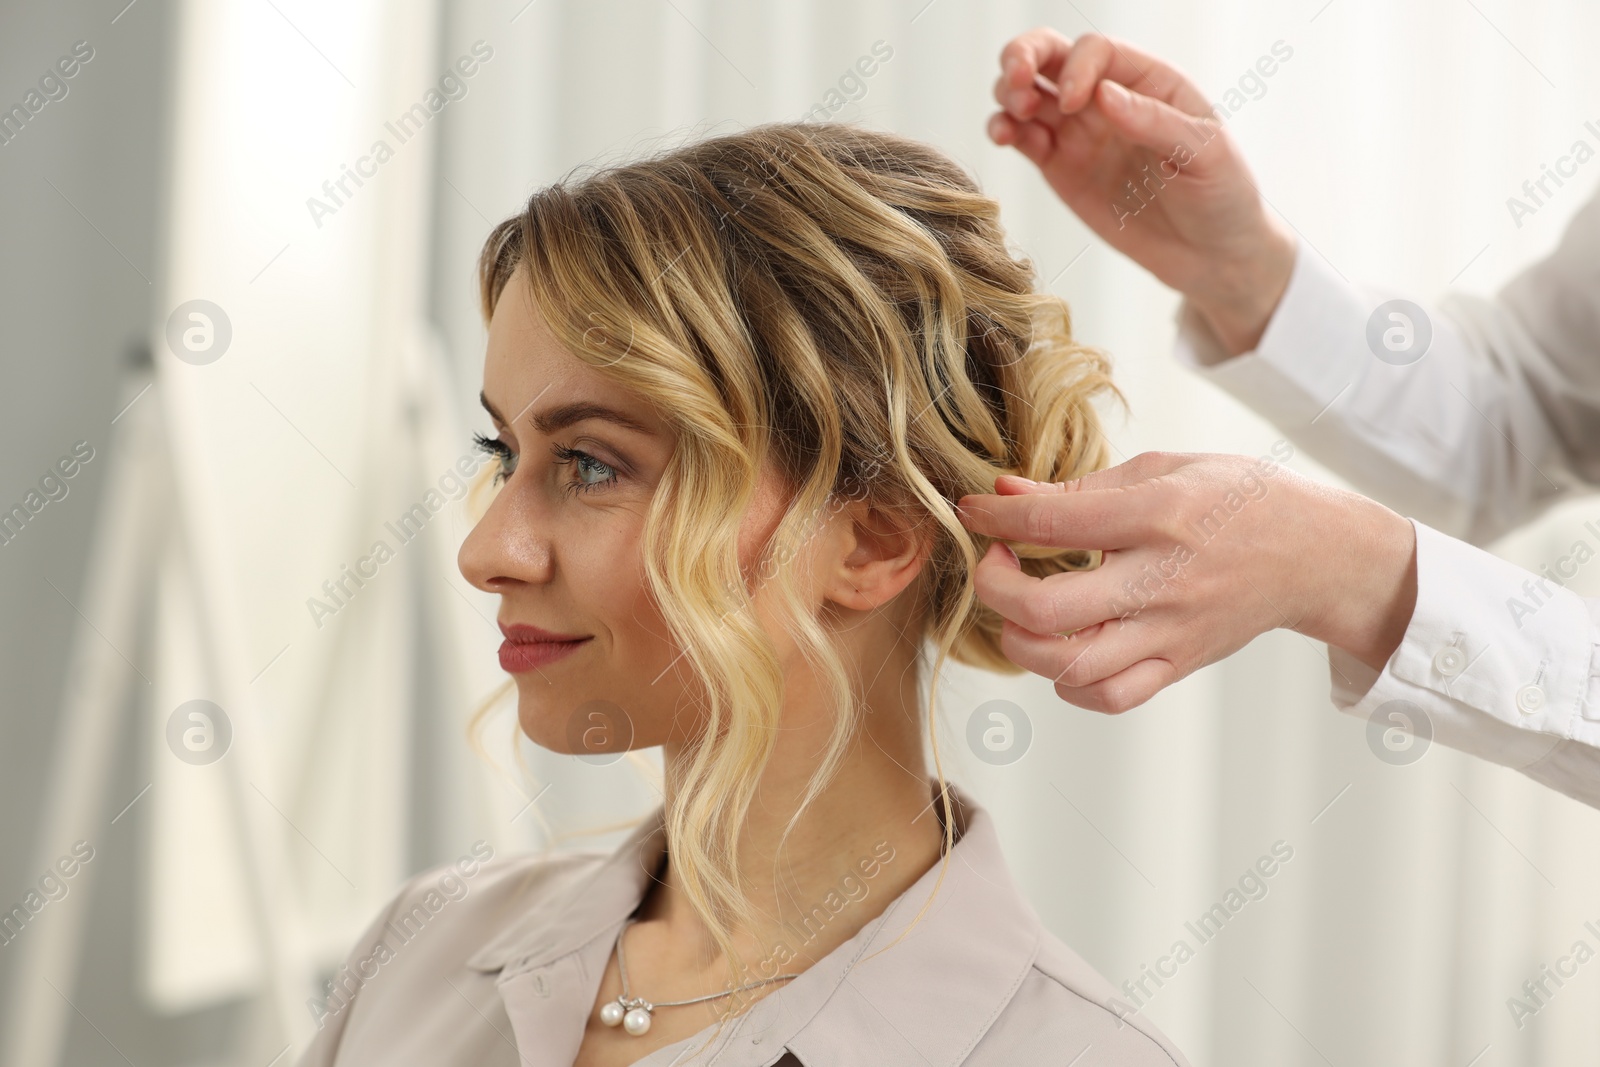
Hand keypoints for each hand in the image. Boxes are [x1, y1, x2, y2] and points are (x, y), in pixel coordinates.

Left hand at [954, 452, 1418, 713]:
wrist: (1313, 553)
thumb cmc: (1237, 499)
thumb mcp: (1163, 468)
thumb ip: (1079, 486)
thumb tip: (1004, 492)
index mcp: (1159, 516)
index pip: (1055, 522)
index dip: (996, 518)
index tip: (972, 511)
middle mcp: (1163, 581)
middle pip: (1052, 610)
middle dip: (997, 590)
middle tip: (993, 565)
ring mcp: (1171, 632)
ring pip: (1074, 666)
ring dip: (1024, 644)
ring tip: (1020, 613)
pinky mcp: (1178, 664)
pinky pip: (1110, 696)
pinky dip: (1068, 682)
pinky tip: (1060, 650)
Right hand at [989, 27, 1296, 354]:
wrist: (1210, 256)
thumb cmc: (1221, 197)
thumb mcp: (1204, 154)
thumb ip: (1155, 121)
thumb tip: (1103, 94)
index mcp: (1149, 81)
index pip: (1097, 51)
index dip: (1078, 68)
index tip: (1077, 104)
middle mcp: (1108, 98)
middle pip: (1052, 56)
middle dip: (1023, 58)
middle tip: (1015, 81)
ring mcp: (1080, 132)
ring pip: (1028, 93)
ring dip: (1007, 95)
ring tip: (1011, 118)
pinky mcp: (1060, 168)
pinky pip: (1023, 138)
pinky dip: (1004, 131)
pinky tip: (1002, 138)